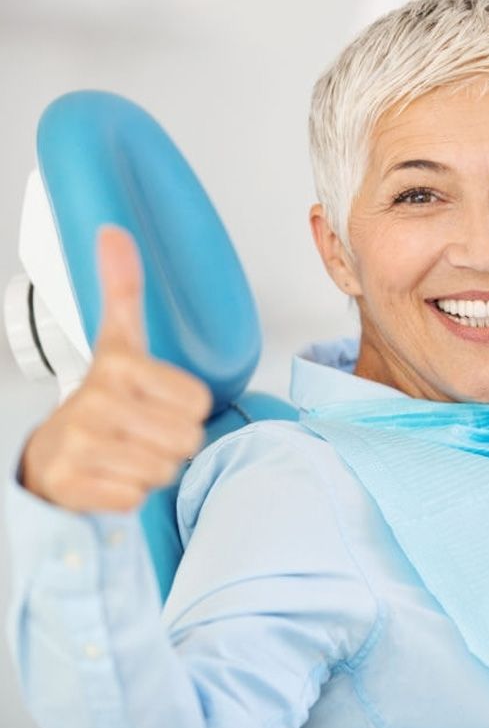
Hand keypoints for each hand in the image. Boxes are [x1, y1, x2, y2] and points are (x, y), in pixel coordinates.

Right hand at [20, 225, 212, 511]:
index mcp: (118, 366)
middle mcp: (95, 404)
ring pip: (164, 469)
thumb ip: (123, 289)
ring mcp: (79, 446)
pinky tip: (110, 474)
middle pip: (186, 439)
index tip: (156, 401)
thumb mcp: (118, 339)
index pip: (198, 402)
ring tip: (127, 450)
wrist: (52, 451)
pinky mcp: (70, 485)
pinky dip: (130, 492)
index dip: (185, 407)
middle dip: (172, 441)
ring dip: (154, 466)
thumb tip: (113, 231)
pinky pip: (136, 496)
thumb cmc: (101, 397)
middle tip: (143, 431)